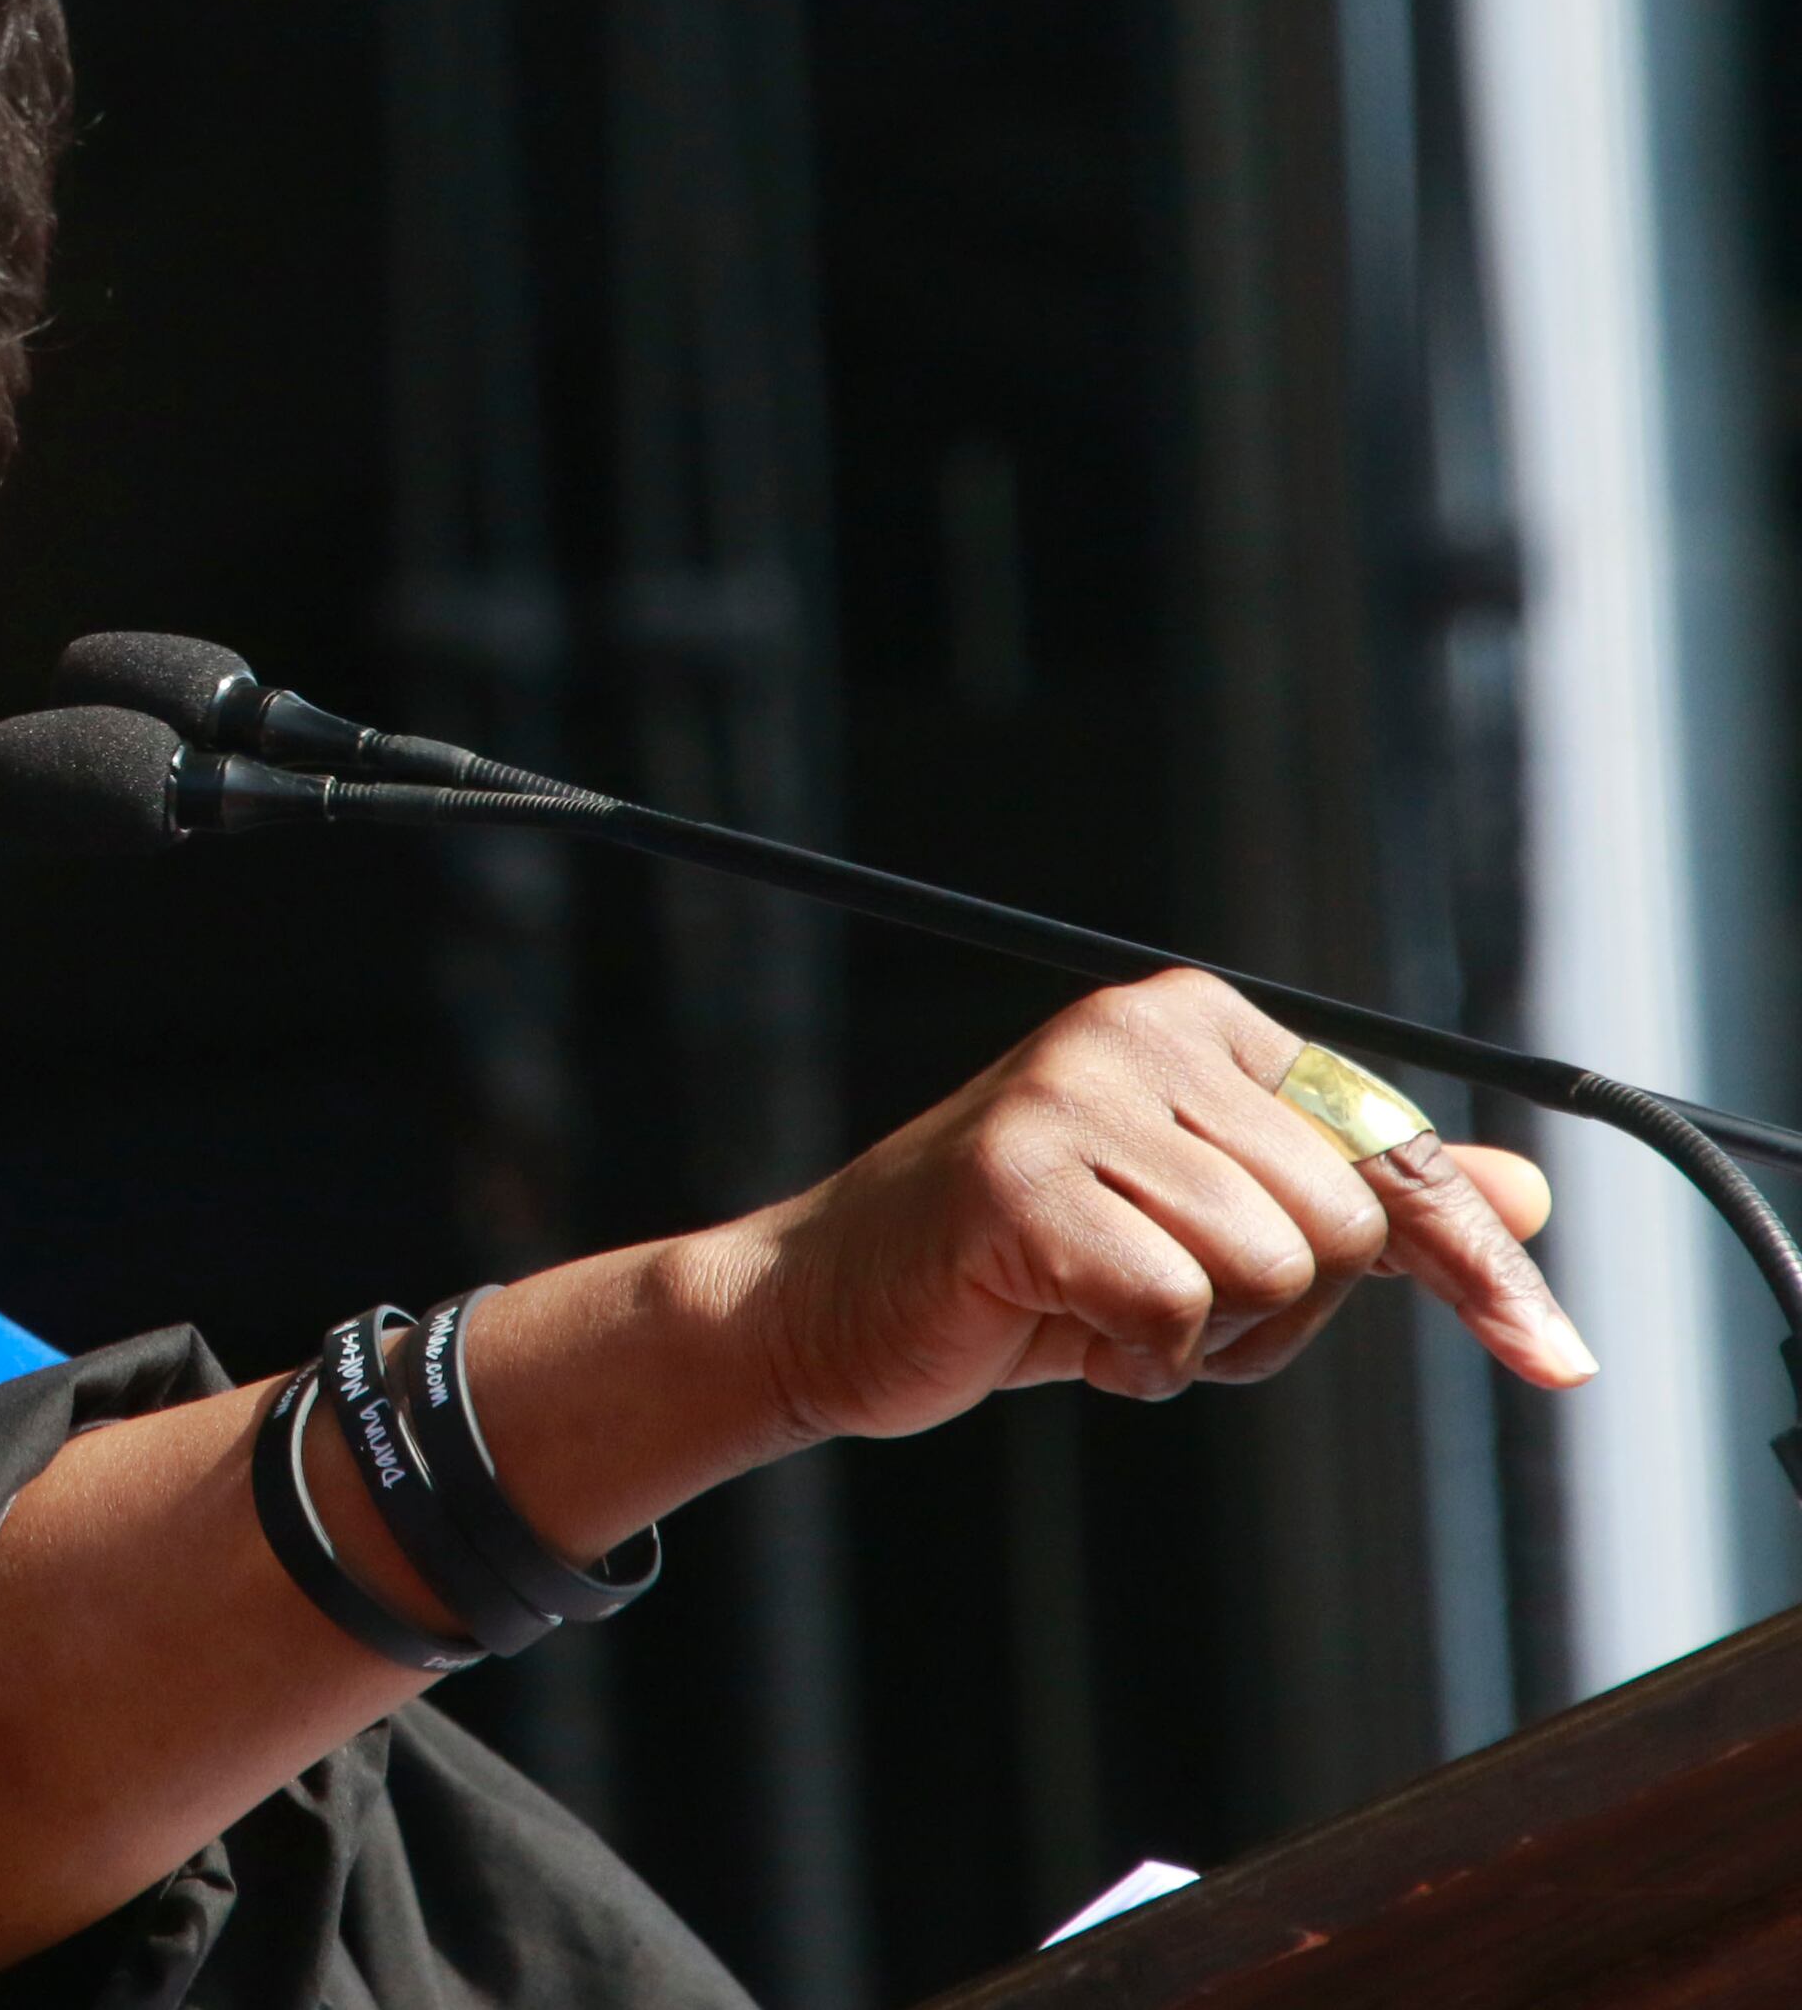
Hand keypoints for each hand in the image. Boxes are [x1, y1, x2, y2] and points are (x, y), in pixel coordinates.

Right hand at [723, 968, 1590, 1445]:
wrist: (828, 1304)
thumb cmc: (1026, 1267)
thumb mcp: (1212, 1225)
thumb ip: (1360, 1200)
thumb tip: (1523, 1195)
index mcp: (1195, 1022)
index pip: (1390, 1149)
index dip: (1478, 1266)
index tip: (1555, 1357)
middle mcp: (1137, 1030)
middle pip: (1342, 1223)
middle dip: (1279, 1311)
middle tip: (1170, 1311)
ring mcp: (1070, 1096)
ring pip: (1269, 1269)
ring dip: (1204, 1339)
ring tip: (1104, 1314)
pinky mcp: (1018, 1181)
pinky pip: (1174, 1308)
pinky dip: (1139, 1360)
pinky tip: (1063, 1330)